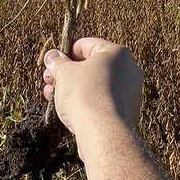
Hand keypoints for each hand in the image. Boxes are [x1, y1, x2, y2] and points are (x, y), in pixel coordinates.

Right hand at [42, 38, 142, 153]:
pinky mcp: (126, 112)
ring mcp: (130, 92)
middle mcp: (128, 70)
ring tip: (52, 97)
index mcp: (117, 53)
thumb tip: (52, 56)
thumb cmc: (85, 96)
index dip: (64, 52)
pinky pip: (102, 101)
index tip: (51, 63)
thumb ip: (57, 62)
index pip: (86, 45)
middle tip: (49, 81)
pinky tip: (68, 111)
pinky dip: (85, 103)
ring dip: (72, 89)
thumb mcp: (64, 73)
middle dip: (66, 73)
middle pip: (90, 66)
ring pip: (95, 85)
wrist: (104, 134)